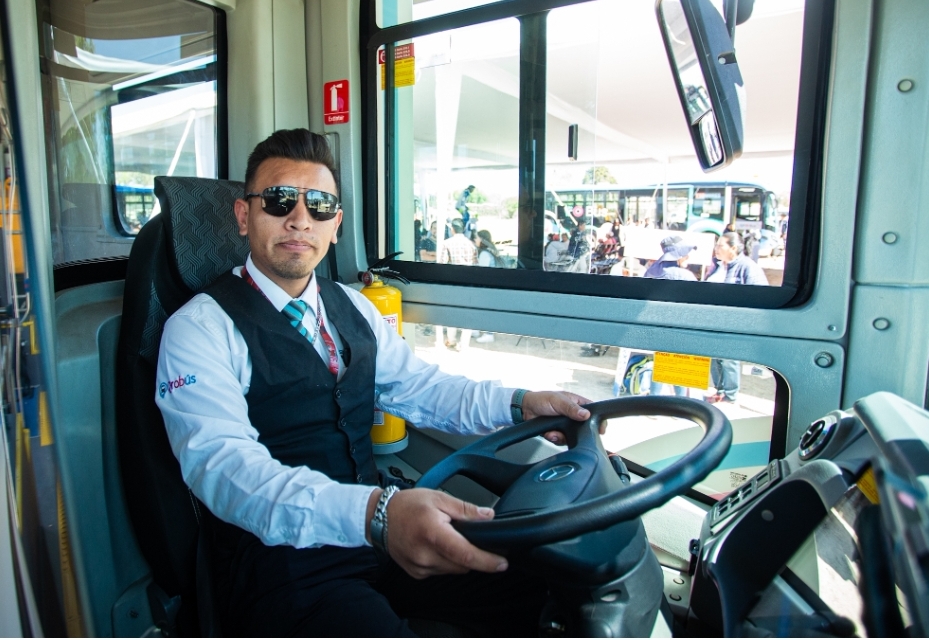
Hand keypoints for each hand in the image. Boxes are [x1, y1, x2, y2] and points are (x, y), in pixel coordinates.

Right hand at [368, 488, 507, 579]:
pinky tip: (437, 546)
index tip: (502, 563)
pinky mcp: (417, 573)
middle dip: (472, 554)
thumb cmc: (407, 505)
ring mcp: (420, 567)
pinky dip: (445, 561)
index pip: (466, 554)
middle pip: (463, 565)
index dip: (487, 561)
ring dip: (458, 558)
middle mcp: (426, 555)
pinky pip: (441, 571)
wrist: (379, 518)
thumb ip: (466, 509)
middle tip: (465, 536)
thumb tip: (488, 516)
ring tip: (447, 538)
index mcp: (433, 534)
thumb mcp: (439, 498)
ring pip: (453, 569)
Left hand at [521, 390, 598, 445]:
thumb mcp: (558, 401)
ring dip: (563, 436)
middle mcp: (573, 415)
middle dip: (577, 432)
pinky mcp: (558, 433)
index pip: (592, 412)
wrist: (525, 410)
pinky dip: (555, 438)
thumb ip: (571, 408)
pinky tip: (549, 433)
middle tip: (570, 431)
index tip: (600, 429)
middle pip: (584, 428)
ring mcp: (566, 425)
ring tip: (554, 431)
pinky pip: (562, 441)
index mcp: (576, 403)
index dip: (597, 421)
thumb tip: (586, 414)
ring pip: (573, 436)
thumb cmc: (541, 400)